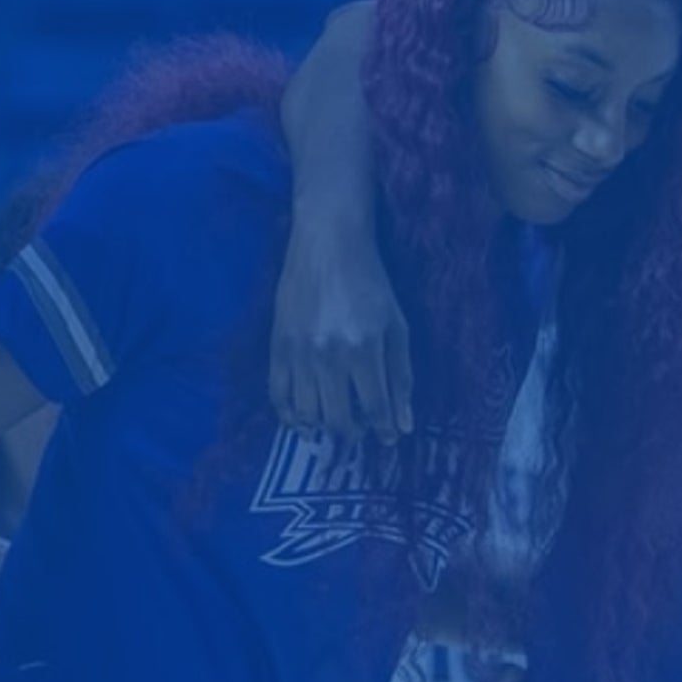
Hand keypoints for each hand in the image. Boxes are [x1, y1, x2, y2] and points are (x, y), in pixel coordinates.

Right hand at [269, 214, 413, 443]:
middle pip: (338, 418)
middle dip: (353, 433)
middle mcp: (329, 356)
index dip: (383, 430)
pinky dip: (289, 416)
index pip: (374, 408)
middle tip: (361, 431)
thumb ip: (401, 376)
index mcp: (364, 349)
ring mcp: (299, 353)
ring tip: (333, 426)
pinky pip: (278, 395)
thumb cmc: (370, 283)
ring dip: (323, 428)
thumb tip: (404, 425)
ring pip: (308, 413)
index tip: (388, 438)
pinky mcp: (277, 346)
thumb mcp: (397, 326)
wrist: (327, 244)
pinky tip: (302, 421)